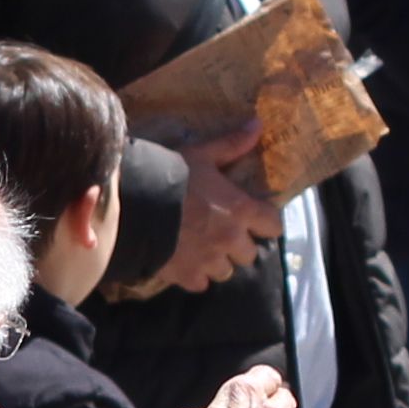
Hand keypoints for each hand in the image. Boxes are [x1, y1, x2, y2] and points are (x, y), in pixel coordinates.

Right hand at [159, 123, 277, 290]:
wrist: (135, 206)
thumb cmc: (172, 176)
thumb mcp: (202, 155)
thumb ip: (232, 144)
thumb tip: (258, 123)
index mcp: (241, 210)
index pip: (273, 226)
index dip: (266, 223)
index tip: (255, 219)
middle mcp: (231, 239)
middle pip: (249, 254)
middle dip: (238, 244)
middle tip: (222, 233)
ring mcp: (210, 261)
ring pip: (226, 271)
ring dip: (218, 262)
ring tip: (203, 249)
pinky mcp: (188, 276)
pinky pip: (201, 283)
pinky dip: (196, 275)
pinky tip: (185, 262)